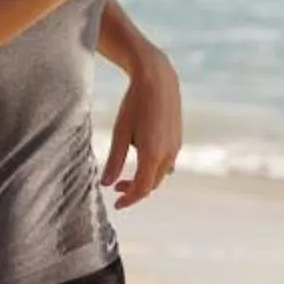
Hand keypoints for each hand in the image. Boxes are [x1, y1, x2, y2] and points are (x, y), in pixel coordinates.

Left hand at [102, 48, 182, 208]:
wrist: (158, 79)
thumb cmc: (134, 104)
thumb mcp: (119, 133)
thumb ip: (114, 161)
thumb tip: (105, 184)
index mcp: (153, 155)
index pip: (141, 189)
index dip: (128, 199)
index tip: (116, 204)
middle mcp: (168, 154)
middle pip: (153, 184)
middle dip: (135, 190)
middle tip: (116, 188)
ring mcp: (176, 147)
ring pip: (161, 174)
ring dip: (145, 180)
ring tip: (126, 176)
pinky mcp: (177, 138)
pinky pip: (167, 163)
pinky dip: (154, 169)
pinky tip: (142, 160)